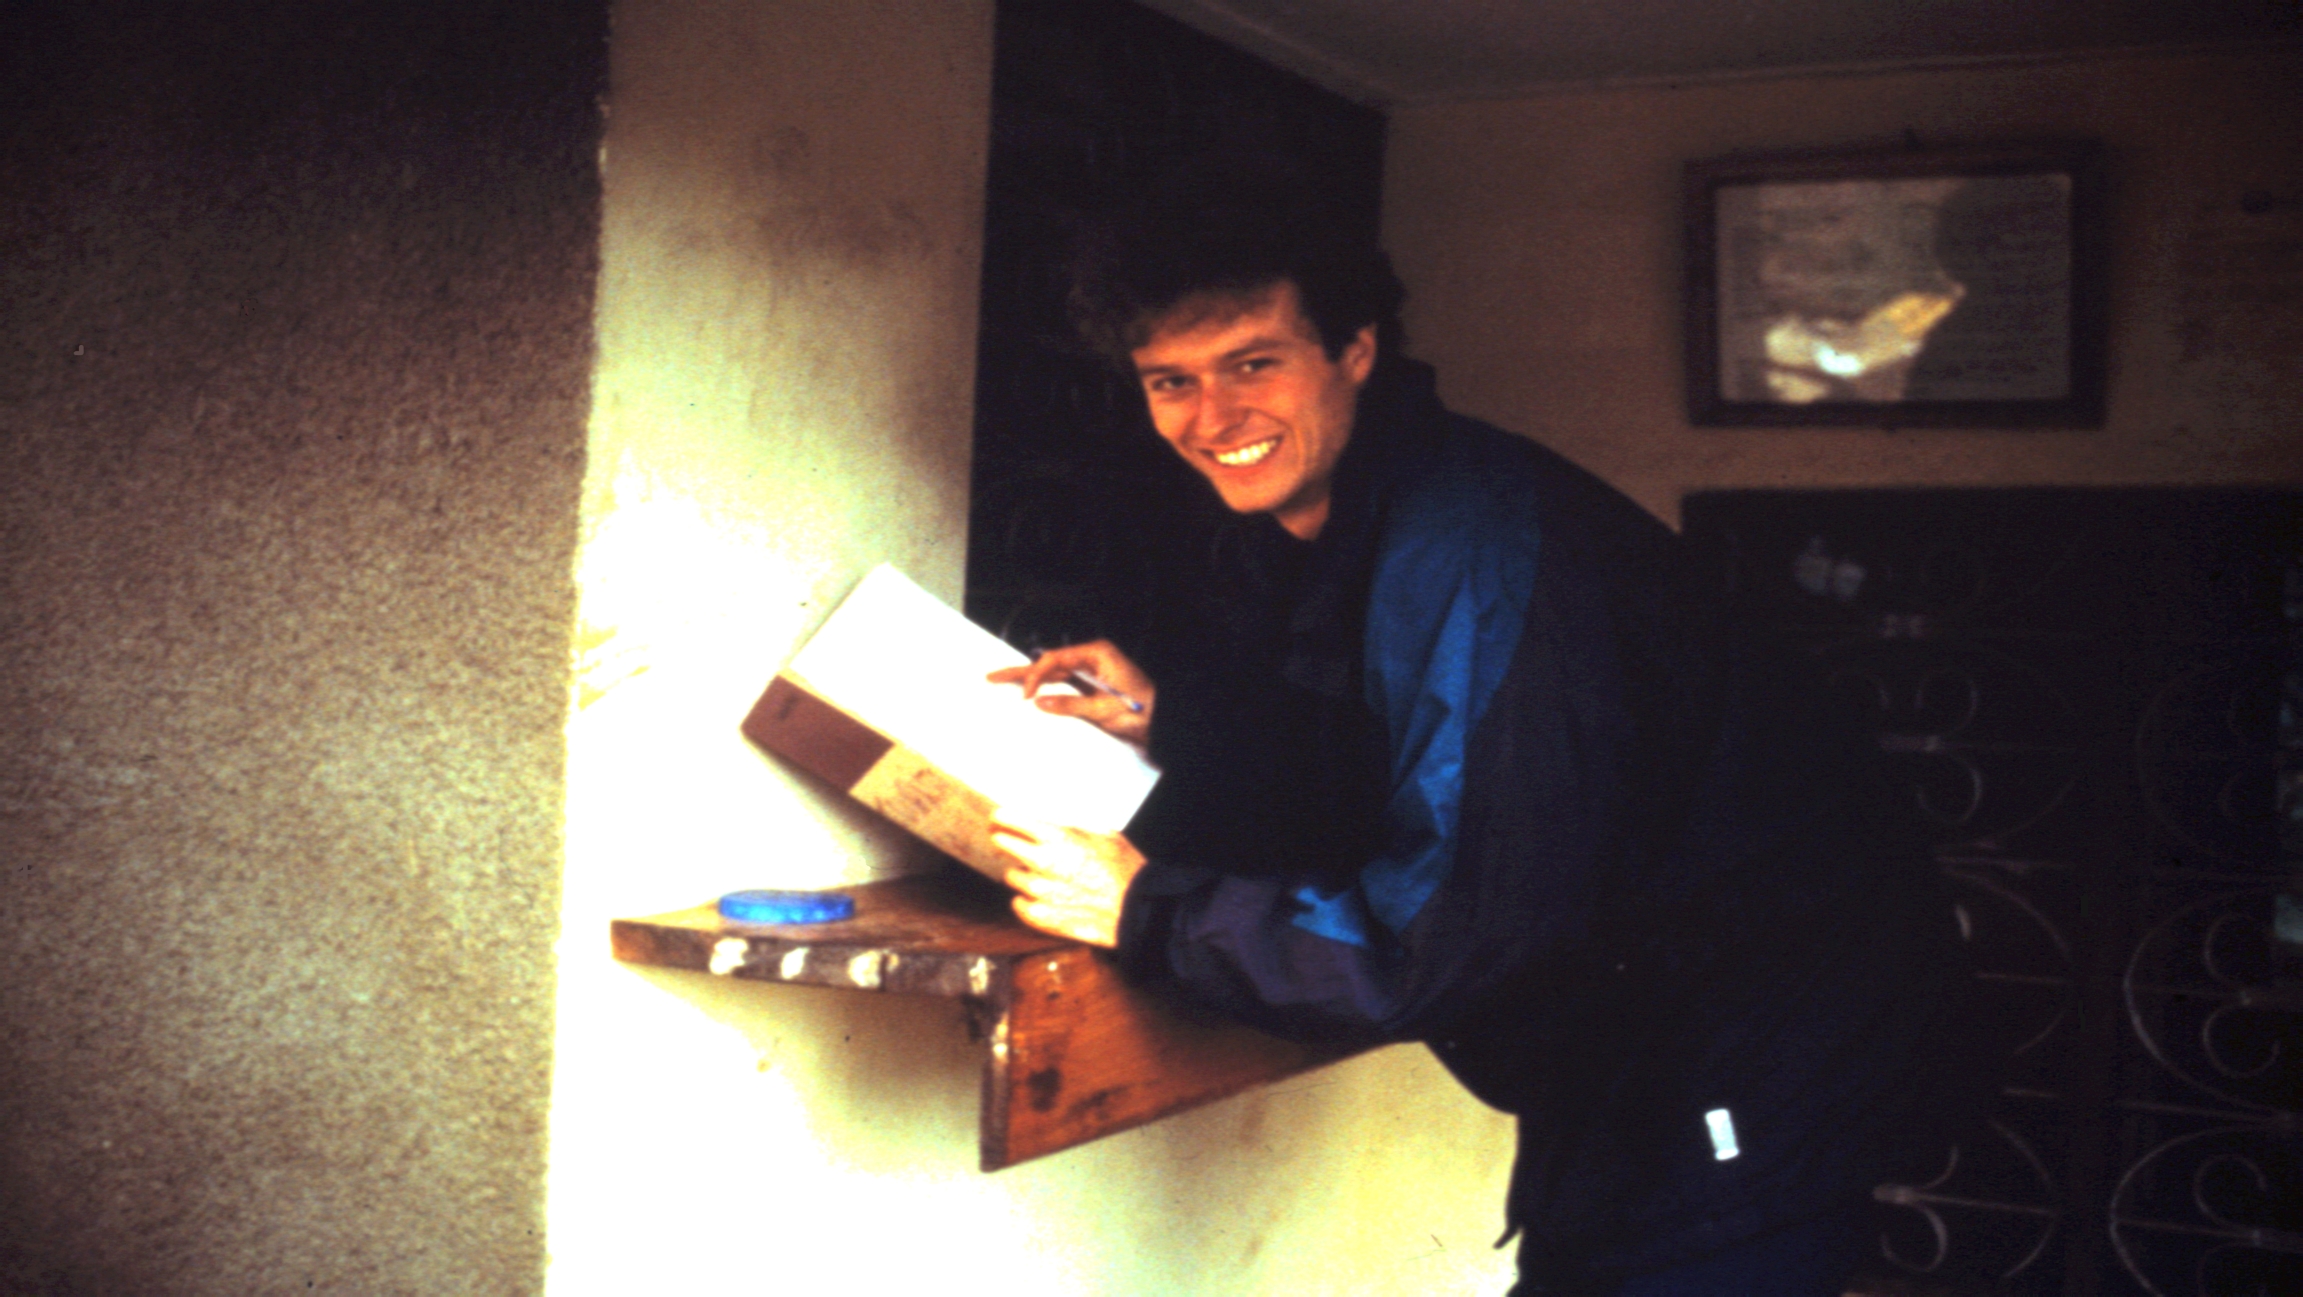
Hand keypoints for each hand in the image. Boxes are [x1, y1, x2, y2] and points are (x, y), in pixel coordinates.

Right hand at [986, 639, 1154, 747]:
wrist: (1163, 724)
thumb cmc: (1142, 710)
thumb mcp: (1104, 710)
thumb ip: (1070, 705)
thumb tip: (1039, 702)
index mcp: (1097, 654)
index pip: (1055, 659)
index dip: (1036, 676)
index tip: (1026, 695)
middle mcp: (1092, 659)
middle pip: (1050, 664)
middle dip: (1022, 672)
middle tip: (993, 675)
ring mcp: (1091, 674)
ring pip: (1053, 676)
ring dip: (1030, 682)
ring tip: (1002, 682)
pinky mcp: (1091, 689)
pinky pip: (1064, 688)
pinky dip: (1046, 693)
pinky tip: (1029, 698)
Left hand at [989, 810, 1147, 947]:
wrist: (1137, 911)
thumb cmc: (1125, 871)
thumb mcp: (1105, 834)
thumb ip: (1073, 828)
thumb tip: (1054, 825)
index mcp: (1057, 837)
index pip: (1012, 820)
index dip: (1002, 817)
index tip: (997, 818)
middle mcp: (1043, 862)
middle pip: (1004, 845)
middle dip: (1004, 840)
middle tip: (1005, 841)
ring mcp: (1039, 892)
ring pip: (1012, 876)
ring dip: (1020, 873)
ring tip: (1037, 875)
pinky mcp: (1041, 916)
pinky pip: (1018, 904)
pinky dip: (1023, 900)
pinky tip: (1034, 897)